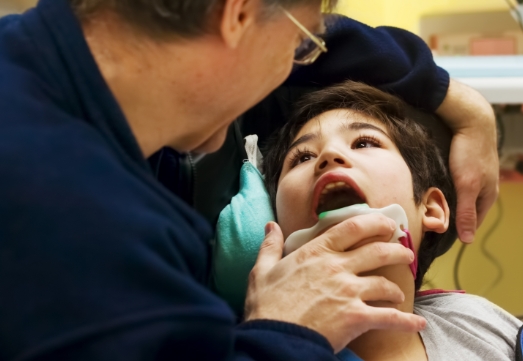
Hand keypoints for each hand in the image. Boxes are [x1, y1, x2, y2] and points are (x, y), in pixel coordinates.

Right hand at [244, 215, 425, 352]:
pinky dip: (406, 321)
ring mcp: (349, 292)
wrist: (274, 338)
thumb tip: (270, 226)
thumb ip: (270, 246)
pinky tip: (417, 322)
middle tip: (405, 253)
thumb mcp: (262, 271)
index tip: (388, 223)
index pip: (352, 227)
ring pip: (385, 283)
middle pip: (378, 252)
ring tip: (400, 293)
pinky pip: (389, 317)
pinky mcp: (356, 318)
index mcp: (317, 252)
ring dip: (396, 288)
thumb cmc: (266, 305)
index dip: (375, 222)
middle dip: (397, 251)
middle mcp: (337, 267)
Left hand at [436, 79, 498, 242]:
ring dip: (444, 203)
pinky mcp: (463, 166)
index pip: (472, 223)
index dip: (456, 231)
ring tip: (426, 209)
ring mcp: (474, 176)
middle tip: (427, 222)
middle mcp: (482, 188)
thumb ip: (467, 212)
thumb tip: (468, 240)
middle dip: (448, 217)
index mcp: (488, 196)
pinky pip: (452, 184)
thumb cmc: (470, 152)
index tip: (435, 237)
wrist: (470, 120)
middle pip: (464, 210)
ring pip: (457, 197)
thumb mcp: (468, 185)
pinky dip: (442, 190)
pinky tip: (430, 190)